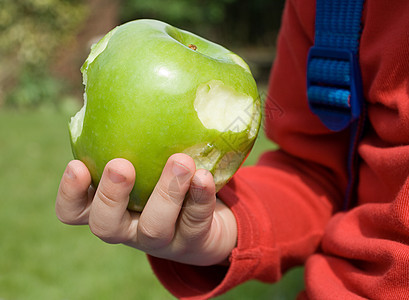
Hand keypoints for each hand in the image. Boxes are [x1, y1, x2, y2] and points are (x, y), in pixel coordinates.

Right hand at [55, 153, 236, 265]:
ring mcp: (160, 241)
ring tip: (181, 161)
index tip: (76, 165)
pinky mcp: (192, 242)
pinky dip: (200, 198)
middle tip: (121, 165)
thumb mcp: (146, 161)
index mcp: (108, 209)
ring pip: (154, 227)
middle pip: (106, 224)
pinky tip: (205, 175)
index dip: (70, 193)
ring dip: (166, 192)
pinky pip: (195, 222)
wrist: (208, 224)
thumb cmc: (165, 180)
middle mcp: (128, 228)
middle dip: (111, 195)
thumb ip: (134, 136)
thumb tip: (132, 78)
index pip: (74, 211)